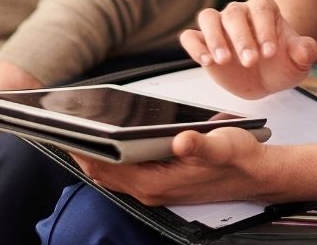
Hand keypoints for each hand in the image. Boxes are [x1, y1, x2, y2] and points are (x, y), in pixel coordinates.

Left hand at [75, 125, 272, 205]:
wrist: (257, 174)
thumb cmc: (238, 158)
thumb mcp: (222, 145)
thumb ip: (200, 144)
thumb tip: (182, 141)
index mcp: (158, 182)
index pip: (107, 168)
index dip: (83, 150)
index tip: (63, 132)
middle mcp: (151, 189)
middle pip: (102, 172)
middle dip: (80, 151)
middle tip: (59, 127)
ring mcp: (155, 187)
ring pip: (111, 173)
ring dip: (93, 154)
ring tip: (75, 130)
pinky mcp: (160, 181)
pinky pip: (124, 172)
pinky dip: (109, 157)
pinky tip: (107, 139)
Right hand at [182, 0, 316, 98]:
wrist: (265, 78)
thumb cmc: (282, 63)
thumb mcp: (299, 61)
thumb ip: (305, 52)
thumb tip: (306, 49)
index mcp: (264, 9)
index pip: (261, 9)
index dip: (265, 29)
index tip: (270, 52)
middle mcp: (239, 12)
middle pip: (234, 13)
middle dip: (241, 38)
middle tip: (250, 62)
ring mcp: (219, 26)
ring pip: (208, 18)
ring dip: (214, 38)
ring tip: (223, 60)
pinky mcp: (203, 42)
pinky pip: (191, 36)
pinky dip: (195, 46)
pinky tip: (205, 61)